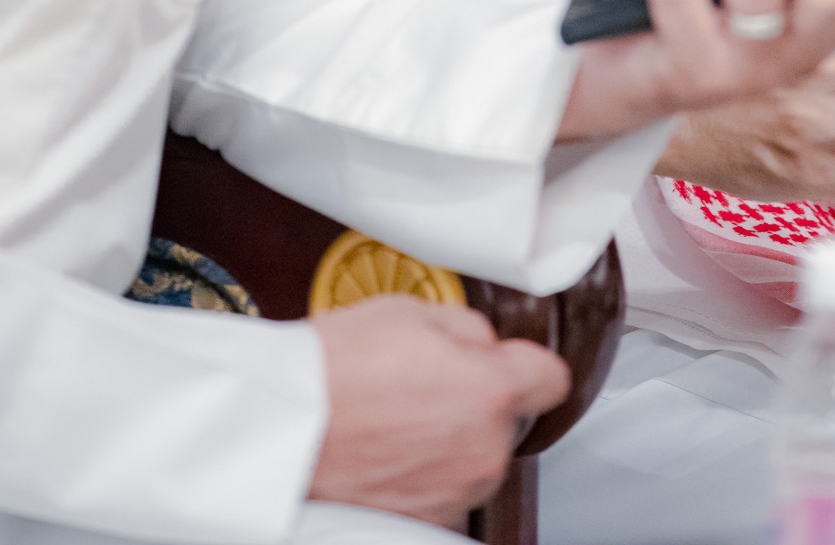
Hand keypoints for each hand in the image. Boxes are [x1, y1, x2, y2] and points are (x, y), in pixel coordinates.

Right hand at [308, 294, 569, 523]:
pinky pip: (444, 489)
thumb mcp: (411, 310)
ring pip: (475, 457)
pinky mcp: (423, 523)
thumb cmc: (335, 368)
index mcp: (490, 392)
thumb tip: (485, 345)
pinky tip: (388, 447)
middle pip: (507, 420)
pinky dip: (425, 471)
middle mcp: (483, 451)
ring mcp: (454, 493)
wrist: (282, 429)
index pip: (552, 379)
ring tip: (397, 415)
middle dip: (477, 399)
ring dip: (451, 439)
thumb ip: (469, 328)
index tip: (511, 362)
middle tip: (424, 381)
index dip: (528, 364)